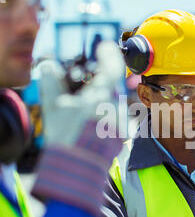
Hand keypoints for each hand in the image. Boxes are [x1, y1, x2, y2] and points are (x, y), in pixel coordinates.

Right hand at [31, 42, 124, 216]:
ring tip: (85, 114)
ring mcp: (121, 121)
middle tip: (86, 86)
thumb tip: (50, 65)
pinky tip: (91, 126)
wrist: (76, 169)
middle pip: (111, 86)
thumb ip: (52, 82)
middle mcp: (116, 106)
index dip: (108, 53)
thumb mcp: (53, 107)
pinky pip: (115, 118)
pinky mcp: (122, 135)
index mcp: (101, 95)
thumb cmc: (65, 137)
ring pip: (113, 102)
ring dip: (101, 102)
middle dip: (100, 84)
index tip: (102, 47)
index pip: (112, 66)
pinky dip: (104, 117)